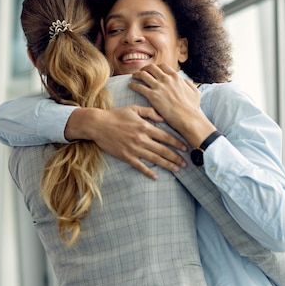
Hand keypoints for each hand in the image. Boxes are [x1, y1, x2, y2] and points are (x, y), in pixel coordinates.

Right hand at [66, 105, 187, 179]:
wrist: (98, 124)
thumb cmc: (116, 115)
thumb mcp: (134, 109)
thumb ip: (150, 112)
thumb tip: (163, 118)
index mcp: (145, 127)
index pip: (165, 136)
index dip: (177, 143)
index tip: (186, 148)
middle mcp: (141, 139)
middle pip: (163, 150)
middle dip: (176, 157)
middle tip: (186, 163)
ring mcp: (134, 148)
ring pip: (154, 159)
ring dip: (167, 165)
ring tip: (177, 169)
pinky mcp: (126, 156)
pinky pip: (139, 166)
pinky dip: (148, 172)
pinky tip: (156, 176)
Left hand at [130, 64, 214, 146]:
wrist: (187, 118)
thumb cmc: (192, 108)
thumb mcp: (195, 92)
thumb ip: (189, 84)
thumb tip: (184, 80)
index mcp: (176, 77)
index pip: (163, 66)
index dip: (156, 67)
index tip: (153, 70)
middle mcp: (166, 79)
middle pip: (151, 68)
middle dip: (145, 68)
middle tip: (141, 72)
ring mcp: (158, 87)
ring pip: (143, 75)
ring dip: (137, 74)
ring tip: (134, 76)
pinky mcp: (152, 96)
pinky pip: (139, 87)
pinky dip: (133, 85)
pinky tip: (130, 85)